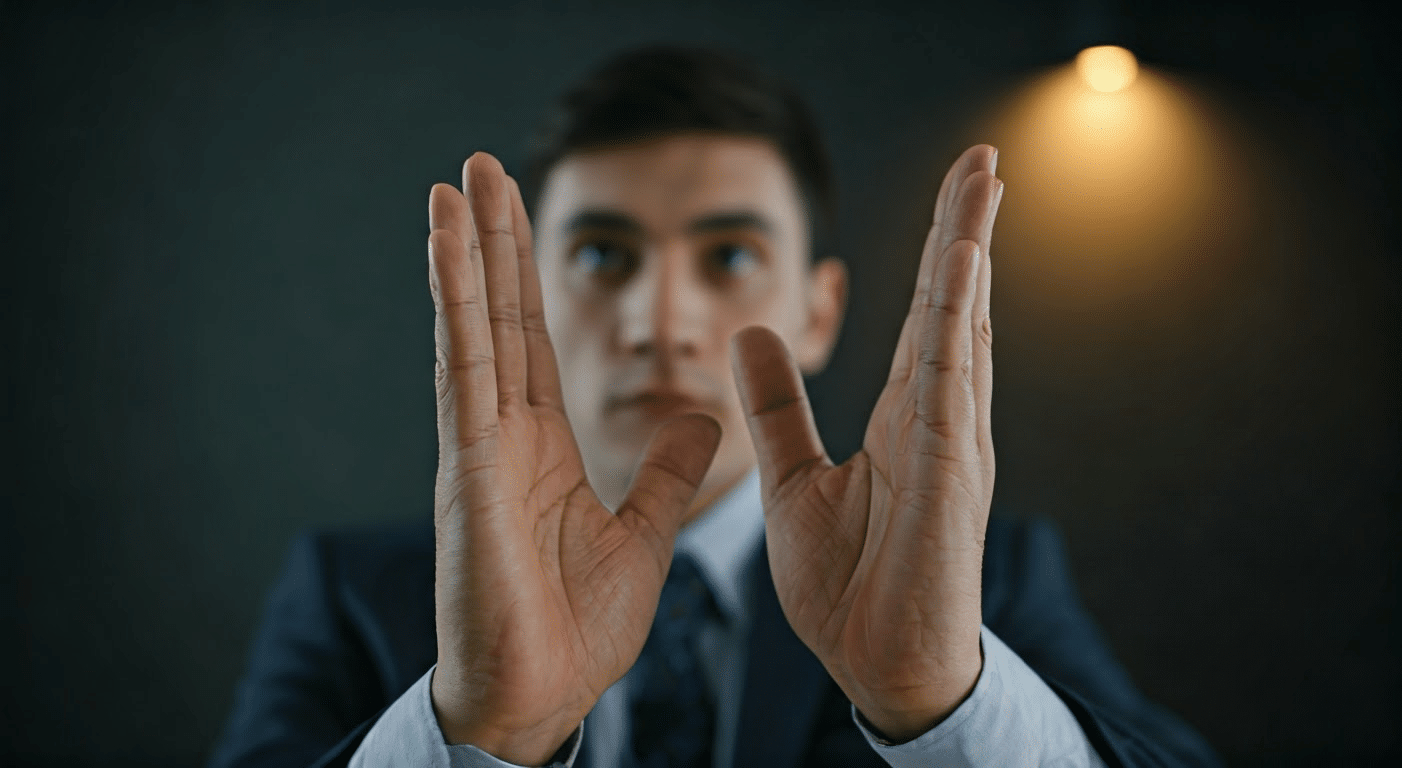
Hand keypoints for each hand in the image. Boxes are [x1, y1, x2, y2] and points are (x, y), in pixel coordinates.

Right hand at [427, 153, 720, 763]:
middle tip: (480, 166)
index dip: (525, 274)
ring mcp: (479, 448)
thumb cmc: (576, 629)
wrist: (540, 698)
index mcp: (541, 447)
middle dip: (491, 241)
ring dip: (464, 254)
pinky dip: (455, 306)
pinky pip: (464, 372)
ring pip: (473, 329)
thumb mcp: (646, 534)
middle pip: (499, 316)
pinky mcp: (471, 469)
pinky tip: (447, 250)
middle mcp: (503, 434)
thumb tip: (700, 417)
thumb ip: (669, 473)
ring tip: (455, 185)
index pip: (534, 340)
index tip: (516, 212)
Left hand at [731, 144, 1001, 741]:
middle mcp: (939, 419)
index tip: (951, 192)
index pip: (922, 318)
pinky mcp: (948, 474)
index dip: (936, 254)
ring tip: (981, 185)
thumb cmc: (849, 586)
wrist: (879, 666)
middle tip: (982, 161)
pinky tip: (961, 268)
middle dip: (965, 231)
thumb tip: (753, 332)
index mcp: (905, 418)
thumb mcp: (793, 480)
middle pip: (956, 307)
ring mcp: (952, 443)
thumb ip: (777, 407)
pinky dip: (954, 323)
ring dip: (969, 253)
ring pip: (962, 328)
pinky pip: (948, 383)